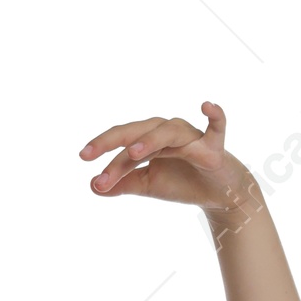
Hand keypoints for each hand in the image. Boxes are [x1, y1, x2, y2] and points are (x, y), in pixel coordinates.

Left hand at [79, 104, 257, 218]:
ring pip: (168, 132)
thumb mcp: (147, 185)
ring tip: (133, 152)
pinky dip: (215, 115)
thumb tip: (93, 185)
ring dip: (150, 139)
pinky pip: (216, 126)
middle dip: (113, 141)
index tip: (83, 164)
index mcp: (150, 139)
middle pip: (138, 130)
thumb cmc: (182, 182)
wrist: (216, 194)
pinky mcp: (214, 146)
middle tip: (89, 154)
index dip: (104, 155)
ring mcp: (191, 137)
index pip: (123, 145)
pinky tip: (206, 106)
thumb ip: (122, 184)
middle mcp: (167, 132)